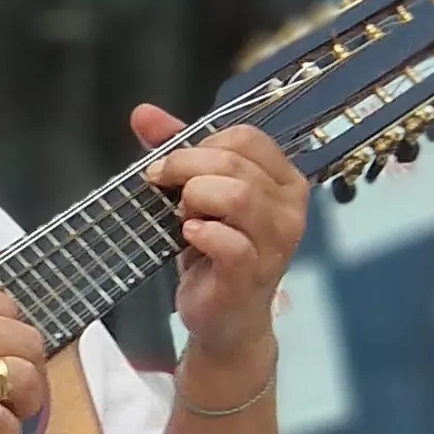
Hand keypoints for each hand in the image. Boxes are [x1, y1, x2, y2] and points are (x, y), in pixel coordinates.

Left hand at [135, 106, 310, 370]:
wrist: (224, 319)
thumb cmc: (215, 252)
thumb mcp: (197, 196)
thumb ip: (176, 151)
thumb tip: (143, 113)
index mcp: (283, 180)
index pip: (247, 137)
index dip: (201, 144)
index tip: (170, 165)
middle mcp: (290, 208)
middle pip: (235, 162)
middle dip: (186, 167)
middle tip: (162, 186)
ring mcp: (277, 243)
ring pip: (237, 195)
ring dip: (196, 198)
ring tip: (183, 216)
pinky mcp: (254, 273)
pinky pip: (230, 241)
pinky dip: (200, 233)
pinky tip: (189, 238)